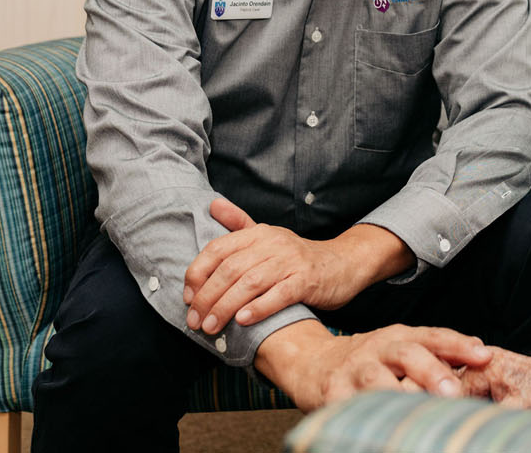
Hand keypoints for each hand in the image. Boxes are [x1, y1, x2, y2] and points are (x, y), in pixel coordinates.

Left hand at [183, 198, 412, 333]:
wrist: (343, 263)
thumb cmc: (297, 257)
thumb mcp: (268, 236)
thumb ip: (239, 223)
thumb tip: (212, 204)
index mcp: (258, 234)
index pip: (218, 249)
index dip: (198, 273)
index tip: (187, 297)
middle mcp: (272, 243)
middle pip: (230, 269)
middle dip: (207, 298)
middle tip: (195, 322)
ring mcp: (291, 261)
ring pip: (250, 283)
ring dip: (226, 307)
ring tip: (212, 326)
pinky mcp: (307, 280)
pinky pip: (279, 294)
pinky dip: (259, 308)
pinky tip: (243, 321)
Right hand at [256, 320, 493, 412]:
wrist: (313, 363)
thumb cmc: (369, 360)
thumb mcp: (401, 348)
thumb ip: (437, 352)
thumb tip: (482, 355)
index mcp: (399, 336)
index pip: (434, 336)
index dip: (459, 345)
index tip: (484, 356)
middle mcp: (378, 349)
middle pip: (409, 354)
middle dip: (432, 372)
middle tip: (452, 393)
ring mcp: (355, 370)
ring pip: (379, 380)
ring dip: (400, 396)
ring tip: (419, 414)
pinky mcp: (333, 394)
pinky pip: (352, 406)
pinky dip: (368, 415)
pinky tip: (386, 429)